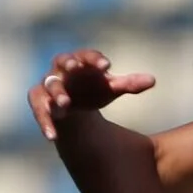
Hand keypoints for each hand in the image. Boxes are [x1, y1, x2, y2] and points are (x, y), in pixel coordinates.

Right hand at [28, 49, 155, 141]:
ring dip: (55, 93)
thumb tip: (153, 80)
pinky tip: (52, 137)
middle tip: (74, 67)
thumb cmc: (94, 91)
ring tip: (65, 104)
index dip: (94, 59)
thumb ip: (129, 84)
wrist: (75, 107)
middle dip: (67, 65)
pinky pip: (39, 110)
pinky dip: (45, 122)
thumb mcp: (112, 89)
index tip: (107, 66)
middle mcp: (61, 70)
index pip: (85, 55)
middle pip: (61, 63)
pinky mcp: (41, 104)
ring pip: (47, 86)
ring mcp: (48, 86)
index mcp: (80, 62)